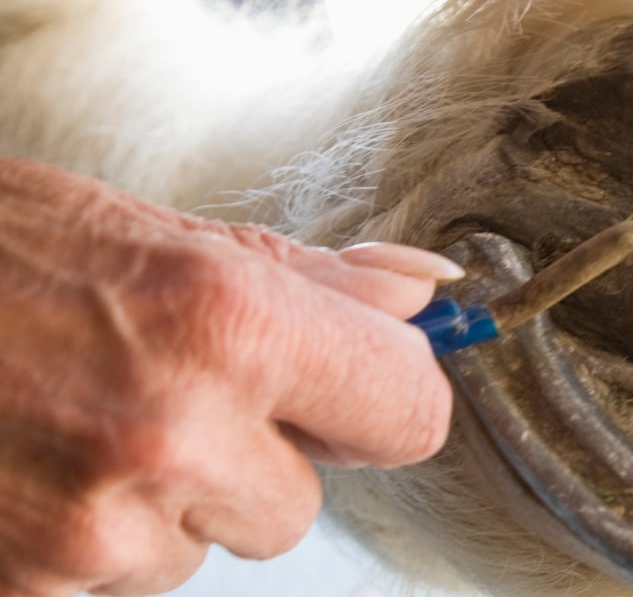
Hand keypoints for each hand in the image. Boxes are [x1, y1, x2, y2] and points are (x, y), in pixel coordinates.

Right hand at [0, 158, 456, 595]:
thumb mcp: (160, 234)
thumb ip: (314, 281)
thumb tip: (429, 294)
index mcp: (229, 324)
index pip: (410, 412)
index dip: (384, 397)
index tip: (351, 381)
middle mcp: (172, 432)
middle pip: (305, 504)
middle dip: (255, 456)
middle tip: (160, 386)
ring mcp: (90, 531)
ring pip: (207, 549)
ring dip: (166, 500)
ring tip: (74, 418)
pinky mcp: (27, 591)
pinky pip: (117, 584)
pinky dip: (91, 539)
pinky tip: (30, 466)